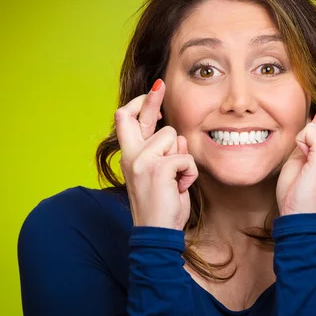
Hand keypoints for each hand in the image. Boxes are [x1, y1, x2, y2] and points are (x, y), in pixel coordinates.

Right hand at [114, 79, 198, 229]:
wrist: (156, 232)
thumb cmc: (161, 204)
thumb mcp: (159, 174)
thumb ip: (163, 152)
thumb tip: (176, 135)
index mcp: (129, 155)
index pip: (126, 120)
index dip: (140, 104)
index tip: (155, 93)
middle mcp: (130, 155)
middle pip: (133, 115)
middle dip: (150, 98)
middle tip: (161, 84)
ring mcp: (141, 160)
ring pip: (173, 137)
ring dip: (182, 158)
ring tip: (175, 180)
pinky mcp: (157, 168)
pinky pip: (185, 158)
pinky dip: (189, 174)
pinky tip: (180, 188)